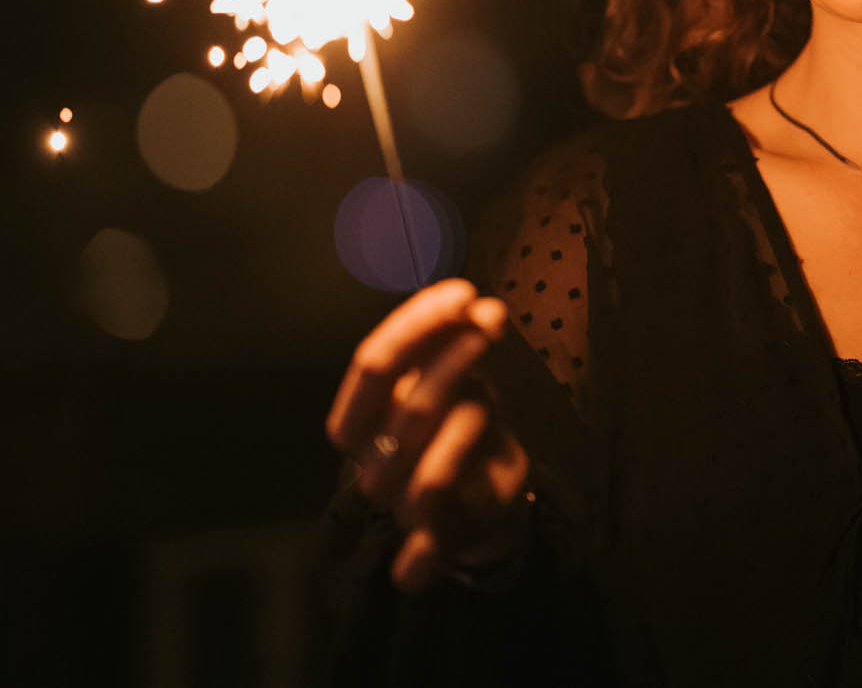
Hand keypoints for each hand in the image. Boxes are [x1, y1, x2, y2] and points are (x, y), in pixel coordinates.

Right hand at [326, 277, 534, 591]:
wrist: (481, 491)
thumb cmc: (457, 419)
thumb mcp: (454, 372)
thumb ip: (451, 338)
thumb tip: (475, 301)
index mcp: (358, 420)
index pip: (371, 366)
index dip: (415, 324)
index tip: (463, 292)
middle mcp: (372, 462)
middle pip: (407, 406)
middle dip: (452, 358)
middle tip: (492, 317)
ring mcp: (401, 504)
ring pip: (436, 461)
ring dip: (477, 411)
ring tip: (503, 389)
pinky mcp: (435, 540)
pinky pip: (425, 549)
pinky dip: (417, 562)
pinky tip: (414, 569)